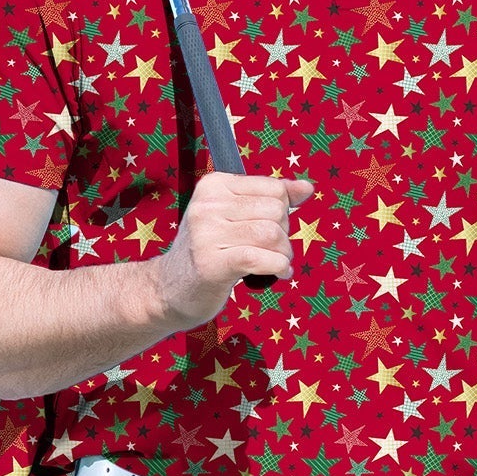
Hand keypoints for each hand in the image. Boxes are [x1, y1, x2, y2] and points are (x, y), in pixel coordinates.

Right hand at [146, 171, 313, 326]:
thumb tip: (307, 188)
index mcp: (214, 185)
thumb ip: (272, 200)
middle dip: (284, 235)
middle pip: (276, 211)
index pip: (274, 188)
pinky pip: (260, 258)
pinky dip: (278, 267)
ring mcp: (206, 234)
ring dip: (283, 254)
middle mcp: (207, 205)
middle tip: (272, 251)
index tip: (270, 230)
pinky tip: (279, 273)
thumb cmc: (209, 252)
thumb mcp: (236, 217)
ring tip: (275, 264)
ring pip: (272, 234)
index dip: (284, 213)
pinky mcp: (210, 264)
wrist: (169, 290)